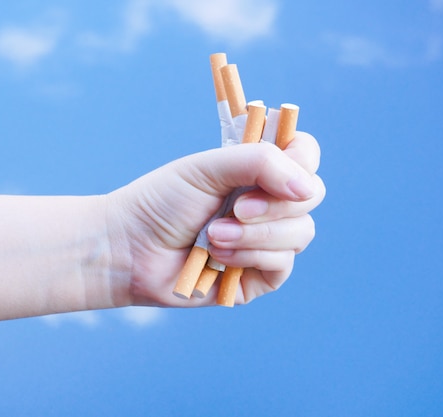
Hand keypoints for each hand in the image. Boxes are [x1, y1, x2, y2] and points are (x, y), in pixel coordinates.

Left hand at [106, 131, 324, 306]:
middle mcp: (269, 204)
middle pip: (312, 195)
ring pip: (301, 232)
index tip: (273, 164)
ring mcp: (268, 240)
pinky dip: (249, 257)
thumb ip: (260, 162)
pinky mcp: (261, 275)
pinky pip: (282, 264)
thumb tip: (308, 189)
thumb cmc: (163, 201)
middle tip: (235, 208)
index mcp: (258, 171)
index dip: (300, 159)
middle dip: (274, 204)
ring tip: (212, 236)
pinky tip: (216, 257)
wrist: (130, 247)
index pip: (305, 155)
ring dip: (254, 235)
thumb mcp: (209, 167)